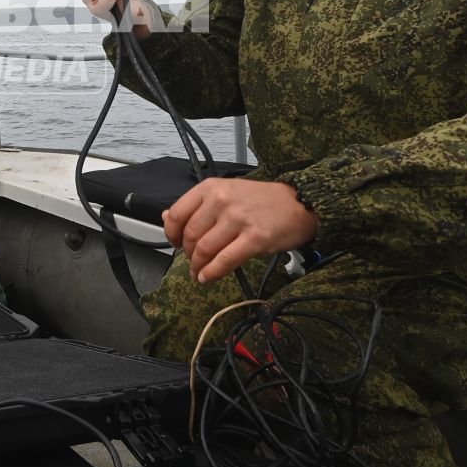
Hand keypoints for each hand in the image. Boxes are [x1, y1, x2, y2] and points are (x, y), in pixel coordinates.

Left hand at [162, 179, 317, 284]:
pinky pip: (224, 261)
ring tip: (200, 272)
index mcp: (211, 188)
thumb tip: (166, 218)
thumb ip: (197, 206)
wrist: (301, 203)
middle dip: (188, 254)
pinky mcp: (254, 238)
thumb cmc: (262, 201)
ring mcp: (238, 219)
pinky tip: (207, 278)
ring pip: (204, 250)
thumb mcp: (226, 193)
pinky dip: (212, 273)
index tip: (176, 244)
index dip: (172, 235)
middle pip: (190, 235)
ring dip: (198, 267)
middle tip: (194, 261)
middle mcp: (222, 200)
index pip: (177, 214)